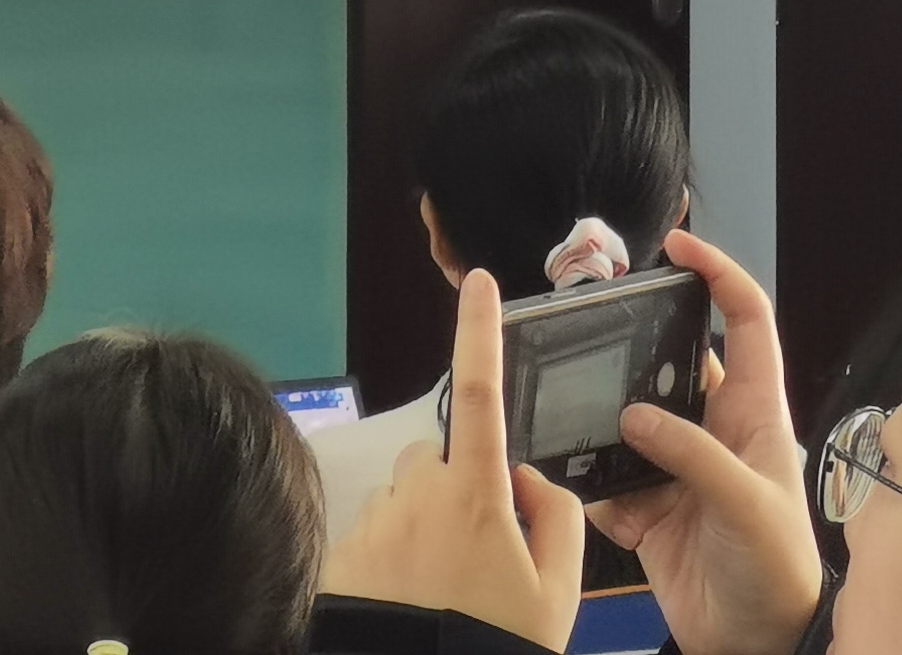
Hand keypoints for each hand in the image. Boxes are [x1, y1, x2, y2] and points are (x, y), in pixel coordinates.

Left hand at [322, 270, 586, 650]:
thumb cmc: (494, 645)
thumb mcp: (560, 589)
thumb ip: (559, 516)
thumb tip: (530, 479)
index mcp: (475, 494)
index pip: (479, 391)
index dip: (479, 330)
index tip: (479, 283)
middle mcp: (416, 498)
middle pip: (439, 459)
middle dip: (459, 483)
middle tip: (481, 551)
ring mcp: (373, 529)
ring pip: (405, 501)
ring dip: (424, 527)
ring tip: (443, 590)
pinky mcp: (341, 561)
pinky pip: (373, 540)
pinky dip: (392, 562)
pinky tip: (411, 602)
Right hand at [584, 231, 822, 654]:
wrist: (756, 644)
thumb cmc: (780, 570)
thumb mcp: (749, 503)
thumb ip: (694, 455)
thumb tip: (634, 416)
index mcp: (754, 412)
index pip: (744, 320)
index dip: (718, 273)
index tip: (676, 245)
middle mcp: (713, 431)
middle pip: (673, 362)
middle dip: (636, 341)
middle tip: (591, 321)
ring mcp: (677, 470)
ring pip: (630, 419)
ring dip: (601, 415)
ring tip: (564, 398)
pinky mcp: (647, 512)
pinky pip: (605, 482)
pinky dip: (584, 480)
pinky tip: (563, 472)